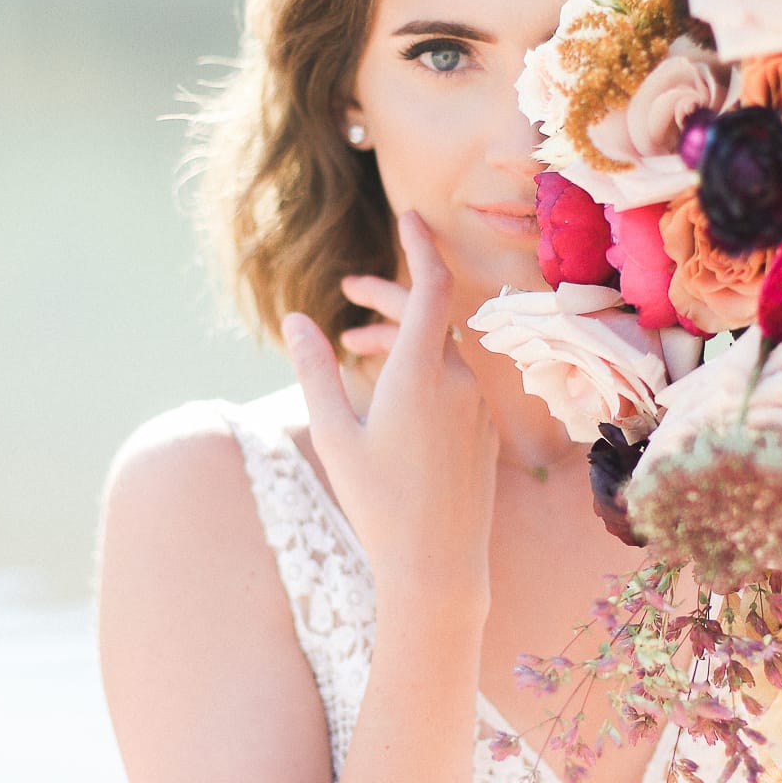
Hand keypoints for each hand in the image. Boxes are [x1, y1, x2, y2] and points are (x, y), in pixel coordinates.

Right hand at [282, 211, 495, 611]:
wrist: (438, 566)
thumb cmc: (378, 504)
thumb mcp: (334, 435)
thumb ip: (315, 371)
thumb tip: (297, 321)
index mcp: (419, 374)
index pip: (430, 286)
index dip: (420, 245)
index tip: (409, 216)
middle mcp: (458, 382)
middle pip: (429, 315)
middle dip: (390, 295)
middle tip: (349, 289)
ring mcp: (477, 407)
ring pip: (441, 350)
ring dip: (401, 338)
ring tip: (354, 347)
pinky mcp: (484, 430)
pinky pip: (455, 381)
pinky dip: (423, 369)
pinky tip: (391, 392)